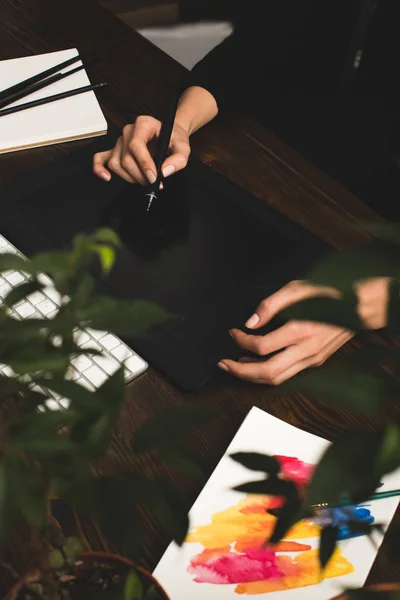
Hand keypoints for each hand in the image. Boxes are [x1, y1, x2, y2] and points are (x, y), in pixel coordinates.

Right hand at [93, 116, 190, 184]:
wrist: (170, 135)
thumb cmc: (174, 139)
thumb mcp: (183, 147)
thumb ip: (178, 159)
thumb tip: (164, 172)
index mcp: (143, 124)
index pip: (136, 145)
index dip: (144, 164)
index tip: (154, 177)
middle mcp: (129, 131)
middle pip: (125, 158)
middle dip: (139, 175)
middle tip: (153, 182)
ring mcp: (120, 141)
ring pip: (116, 163)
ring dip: (129, 177)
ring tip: (144, 180)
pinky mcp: (115, 150)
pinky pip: (100, 158)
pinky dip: (99, 168)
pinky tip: (107, 177)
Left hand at [218, 277, 389, 384]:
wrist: (360, 305)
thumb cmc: (329, 293)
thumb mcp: (297, 288)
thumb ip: (271, 305)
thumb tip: (251, 322)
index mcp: (301, 330)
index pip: (262, 346)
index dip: (241, 341)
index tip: (233, 333)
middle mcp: (307, 350)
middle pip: (267, 372)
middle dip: (240, 371)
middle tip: (223, 364)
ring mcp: (312, 359)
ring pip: (277, 379)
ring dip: (252, 376)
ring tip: (236, 365)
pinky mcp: (315, 362)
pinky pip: (287, 374)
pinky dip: (268, 373)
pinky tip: (257, 363)